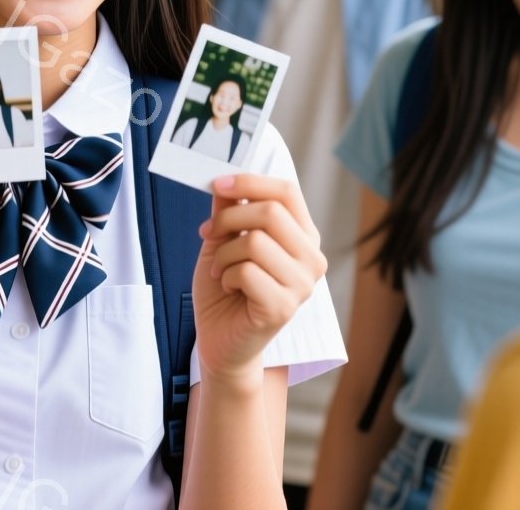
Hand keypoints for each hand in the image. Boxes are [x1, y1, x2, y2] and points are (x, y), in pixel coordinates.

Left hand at [193, 174, 326, 382]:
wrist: (221, 342)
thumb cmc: (226, 290)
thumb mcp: (223, 241)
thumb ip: (229, 209)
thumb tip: (225, 177)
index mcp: (303, 236)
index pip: (287, 192)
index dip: (250, 182)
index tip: (217, 184)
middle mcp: (311, 259)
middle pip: (270, 212)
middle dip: (227, 218)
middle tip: (208, 233)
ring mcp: (302, 285)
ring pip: (255, 242)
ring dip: (224, 254)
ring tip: (222, 270)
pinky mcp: (284, 307)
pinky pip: (247, 272)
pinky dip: (227, 276)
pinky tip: (229, 288)